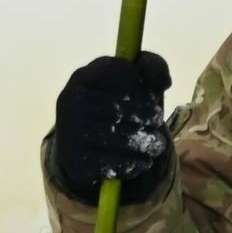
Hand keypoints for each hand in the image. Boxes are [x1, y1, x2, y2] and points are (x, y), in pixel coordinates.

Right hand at [50, 51, 172, 202]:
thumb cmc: (118, 103)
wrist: (87, 141)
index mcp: (84, 76)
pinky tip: (144, 161)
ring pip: (113, 138)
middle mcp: (70, 101)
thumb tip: (162, 81)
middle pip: (115, 108)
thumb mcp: (136, 80)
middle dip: (145, 116)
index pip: (115, 73)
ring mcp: (69, 132)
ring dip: (143, 143)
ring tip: (157, 144)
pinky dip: (133, 164)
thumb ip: (152, 68)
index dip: (141, 86)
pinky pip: (108, 164)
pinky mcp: (74, 160)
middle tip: (158, 122)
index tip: (154, 96)